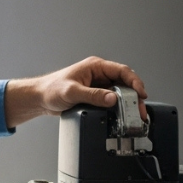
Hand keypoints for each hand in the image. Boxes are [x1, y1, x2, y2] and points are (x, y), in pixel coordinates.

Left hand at [4, 56, 147, 127]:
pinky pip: (112, 100)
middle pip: (124, 83)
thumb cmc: (51, 89)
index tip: (141, 93)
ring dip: (128, 103)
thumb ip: (92, 95)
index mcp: (95, 66)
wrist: (40, 98)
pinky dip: (119, 108)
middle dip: (135, 96)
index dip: (135, 81)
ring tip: (134, 116)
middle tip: (140, 110)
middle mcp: (99, 74)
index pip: (121, 71)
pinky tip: (122, 116)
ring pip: (120, 93)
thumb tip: (112, 98)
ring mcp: (98, 85)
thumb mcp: (72, 92)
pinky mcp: (96, 95)